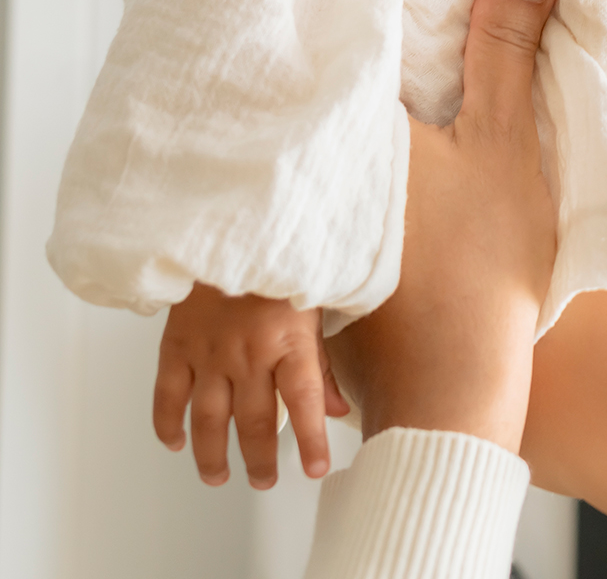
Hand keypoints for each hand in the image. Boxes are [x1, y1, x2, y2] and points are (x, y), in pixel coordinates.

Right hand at [153, 283, 349, 487]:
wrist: (231, 228)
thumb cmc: (278, 266)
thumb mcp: (312, 307)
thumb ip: (322, 364)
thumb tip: (337, 410)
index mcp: (288, 339)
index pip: (304, 400)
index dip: (312, 439)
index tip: (315, 469)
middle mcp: (248, 351)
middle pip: (255, 422)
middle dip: (261, 460)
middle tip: (264, 480)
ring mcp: (209, 351)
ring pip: (209, 420)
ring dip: (212, 456)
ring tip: (218, 476)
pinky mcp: (177, 345)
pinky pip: (168, 396)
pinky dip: (168, 425)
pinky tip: (175, 442)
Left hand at [326, 0, 558, 452]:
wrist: (451, 390)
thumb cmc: (479, 268)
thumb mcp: (504, 143)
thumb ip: (505, 51)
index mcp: (348, 129)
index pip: (328, 43)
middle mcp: (307, 170)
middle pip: (311, 90)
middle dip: (323, 50)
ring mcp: (301, 219)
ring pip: (310, 139)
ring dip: (326, 107)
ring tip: (344, 56)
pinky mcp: (308, 255)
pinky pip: (313, 184)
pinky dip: (329, 160)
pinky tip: (357, 147)